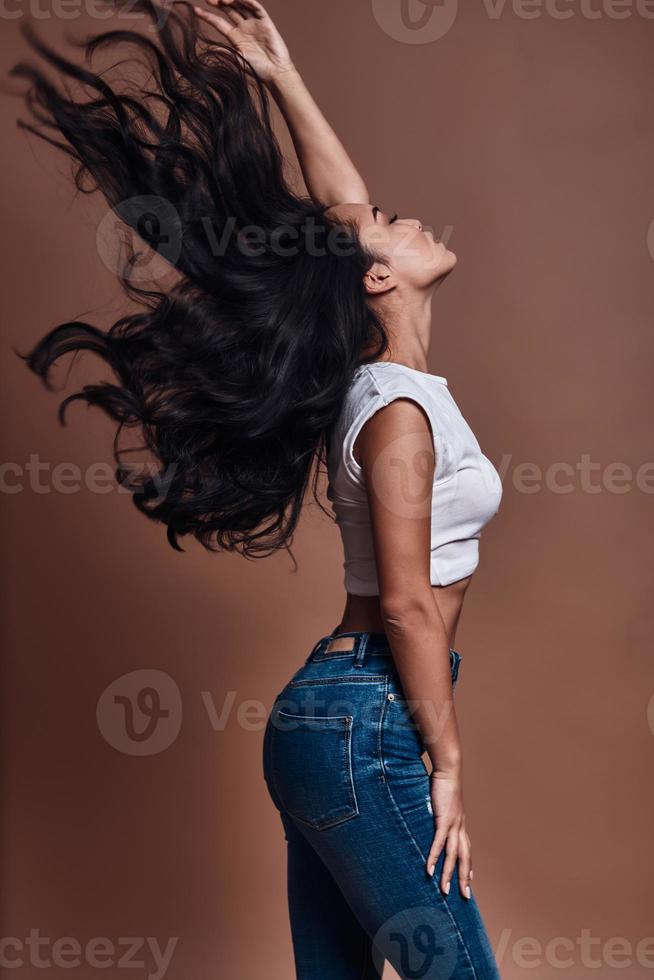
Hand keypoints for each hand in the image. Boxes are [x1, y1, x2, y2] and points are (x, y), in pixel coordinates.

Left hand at [193, 0, 294, 82]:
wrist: (275, 72)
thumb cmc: (257, 70)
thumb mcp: (237, 59)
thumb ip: (224, 52)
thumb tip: (208, 48)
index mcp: (236, 37)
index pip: (219, 23)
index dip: (207, 16)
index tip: (195, 10)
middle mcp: (244, 28)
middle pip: (228, 10)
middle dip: (218, 3)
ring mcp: (254, 23)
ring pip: (240, 5)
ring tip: (221, 0)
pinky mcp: (265, 21)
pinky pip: (255, 7)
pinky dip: (247, 0)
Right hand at [426, 768, 472, 899]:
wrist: (448, 770)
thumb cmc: (444, 783)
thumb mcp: (444, 802)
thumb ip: (441, 811)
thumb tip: (435, 814)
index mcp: (461, 824)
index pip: (467, 850)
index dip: (468, 866)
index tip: (469, 880)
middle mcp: (460, 827)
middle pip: (464, 858)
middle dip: (464, 877)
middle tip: (464, 896)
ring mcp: (453, 825)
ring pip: (452, 855)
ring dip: (448, 874)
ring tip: (444, 891)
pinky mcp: (444, 820)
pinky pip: (439, 843)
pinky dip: (434, 858)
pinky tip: (430, 870)